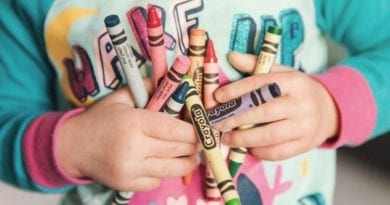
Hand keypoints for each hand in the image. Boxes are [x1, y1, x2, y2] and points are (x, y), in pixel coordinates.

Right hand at [57, 78, 199, 190]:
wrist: (73, 146)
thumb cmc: (99, 119)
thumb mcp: (120, 98)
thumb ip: (146, 88)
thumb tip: (171, 82)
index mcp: (134, 123)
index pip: (175, 129)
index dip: (194, 131)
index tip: (204, 129)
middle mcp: (134, 148)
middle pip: (178, 149)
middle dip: (195, 146)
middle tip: (202, 142)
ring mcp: (131, 169)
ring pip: (172, 169)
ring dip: (187, 162)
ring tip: (192, 156)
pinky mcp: (127, 185)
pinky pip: (157, 181)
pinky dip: (164, 173)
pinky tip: (162, 163)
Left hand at [213, 52, 338, 160]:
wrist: (328, 110)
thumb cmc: (296, 90)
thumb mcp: (281, 73)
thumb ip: (256, 66)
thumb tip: (231, 56)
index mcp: (294, 82)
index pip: (261, 84)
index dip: (236, 91)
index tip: (218, 97)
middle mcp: (301, 104)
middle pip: (263, 113)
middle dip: (235, 119)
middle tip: (217, 122)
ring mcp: (305, 127)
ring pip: (269, 136)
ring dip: (243, 139)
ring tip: (227, 138)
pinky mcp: (305, 145)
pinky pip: (277, 152)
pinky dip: (258, 151)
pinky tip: (247, 146)